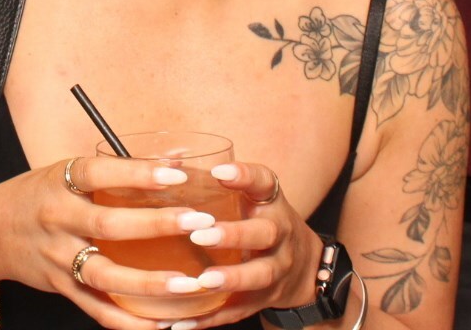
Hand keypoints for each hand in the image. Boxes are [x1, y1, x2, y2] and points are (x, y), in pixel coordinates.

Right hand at [0, 156, 256, 329]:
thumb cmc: (38, 194)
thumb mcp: (68, 172)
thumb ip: (120, 170)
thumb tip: (177, 159)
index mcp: (61, 184)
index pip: (100, 174)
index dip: (139, 174)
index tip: (178, 174)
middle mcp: (58, 220)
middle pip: (108, 226)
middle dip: (157, 225)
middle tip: (198, 223)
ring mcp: (58, 257)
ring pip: (105, 274)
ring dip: (149, 282)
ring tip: (188, 284)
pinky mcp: (60, 287)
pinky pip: (96, 309)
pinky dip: (128, 321)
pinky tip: (160, 324)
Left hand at [167, 162, 324, 324]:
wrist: (305, 267)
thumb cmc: (259, 220)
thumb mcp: (250, 196)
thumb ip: (213, 180)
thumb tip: (165, 158)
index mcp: (270, 202)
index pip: (264, 182)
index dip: (245, 177)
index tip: (219, 173)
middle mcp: (279, 234)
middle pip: (264, 234)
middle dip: (234, 234)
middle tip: (201, 234)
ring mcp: (276, 269)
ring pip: (259, 275)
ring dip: (231, 279)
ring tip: (203, 281)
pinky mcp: (265, 300)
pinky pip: (240, 311)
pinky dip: (211, 318)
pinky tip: (182, 322)